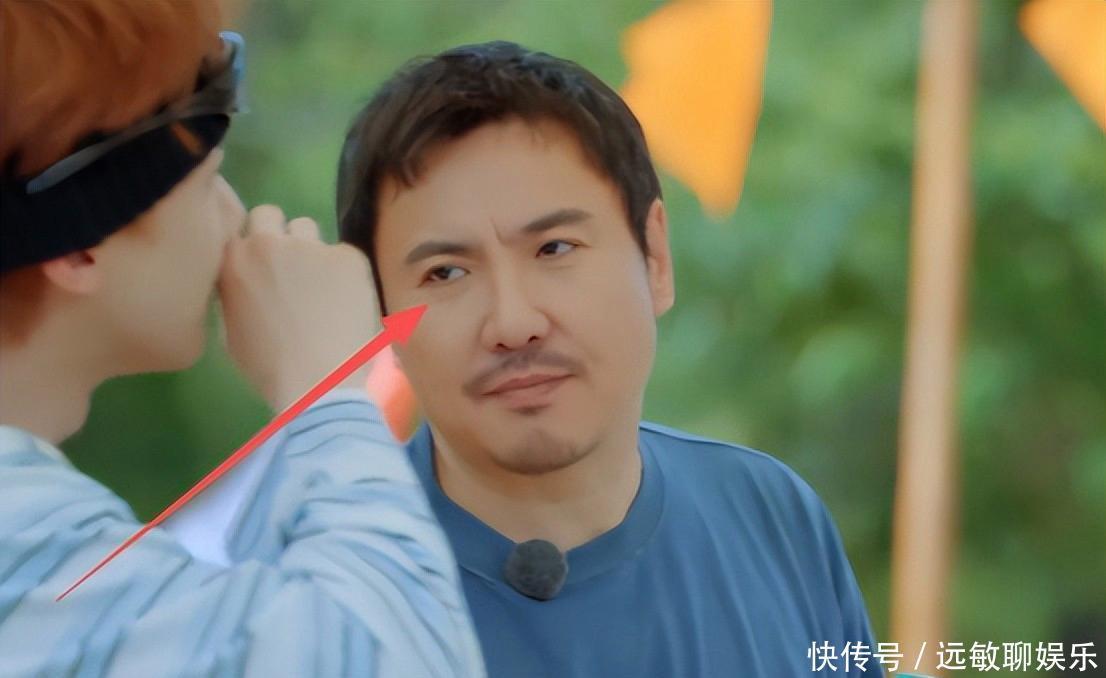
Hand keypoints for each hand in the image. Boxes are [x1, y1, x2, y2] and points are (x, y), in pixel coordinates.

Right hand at [218, 205, 380, 409]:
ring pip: (309, 229)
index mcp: (233, 260)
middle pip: (271, 215)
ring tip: (322, 285)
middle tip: (292, 269)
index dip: (253, 248)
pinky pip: (343, 253)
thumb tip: (246, 279)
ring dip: (310, 249)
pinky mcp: (349, 256)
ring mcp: (311, 246)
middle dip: (279, 235)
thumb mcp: (232, 328)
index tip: (264, 268)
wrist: (320, 383)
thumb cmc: (270, 368)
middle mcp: (269, 242)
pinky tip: (347, 300)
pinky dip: (345, 271)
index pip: (241, 230)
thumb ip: (235, 291)